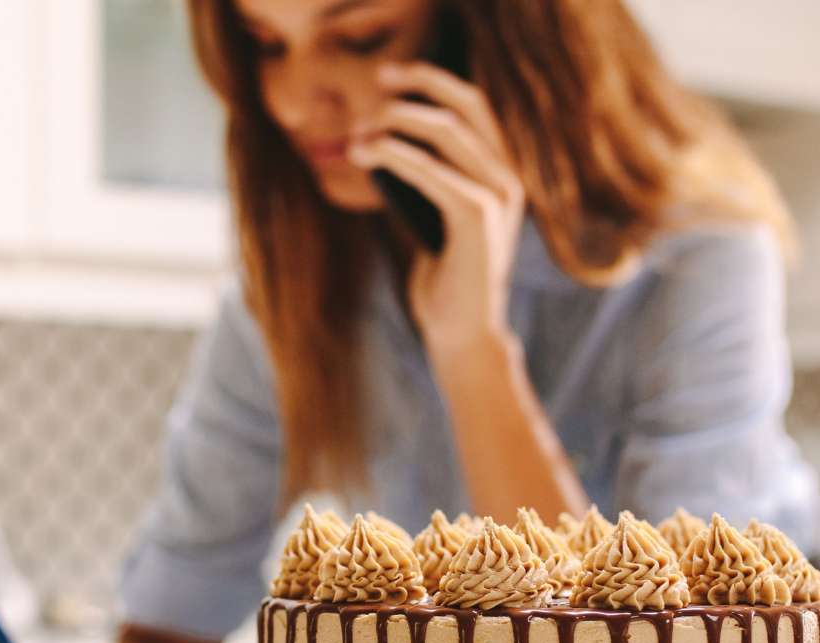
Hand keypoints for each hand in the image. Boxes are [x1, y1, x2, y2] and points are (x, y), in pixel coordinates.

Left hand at [349, 62, 525, 374]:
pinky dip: (395, 156)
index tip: (391, 81)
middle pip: (467, 105)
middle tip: (377, 83)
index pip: (474, 109)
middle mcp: (507, 180)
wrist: (463, 336)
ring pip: (447, 132)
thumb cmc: (445, 287)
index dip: (434, 84)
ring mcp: (497, 196)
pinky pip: (430, 170)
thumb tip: (388, 151)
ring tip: (360, 132)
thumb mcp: (435, 225)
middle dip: (419, 86)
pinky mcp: (477, 217)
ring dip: (397, 123)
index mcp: (500, 178)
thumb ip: (428, 188)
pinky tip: (367, 153)